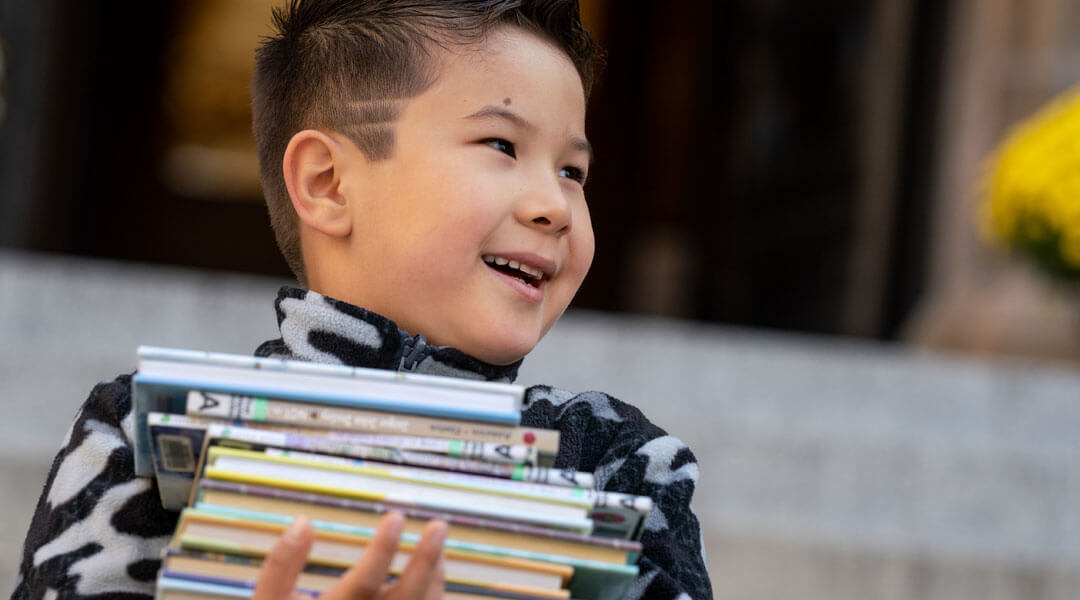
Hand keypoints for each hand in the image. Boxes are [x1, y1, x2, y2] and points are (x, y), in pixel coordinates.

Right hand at [253, 512, 446, 599]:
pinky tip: (431, 569)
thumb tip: (303, 523)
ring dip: (434, 575)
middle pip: (407, 597)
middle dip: (425, 560)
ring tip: (436, 540)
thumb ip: (282, 564)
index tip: (396, 516)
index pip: (365, 582)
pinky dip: (432, 593)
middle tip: (438, 525)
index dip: (383, 549)